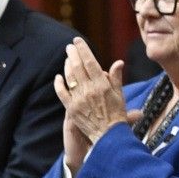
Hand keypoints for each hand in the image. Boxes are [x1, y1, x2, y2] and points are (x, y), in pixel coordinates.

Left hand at [55, 37, 126, 171]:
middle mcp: (89, 90)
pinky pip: (62, 93)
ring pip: (69, 77)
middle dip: (73, 54)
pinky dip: (59, 84)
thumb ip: (116, 78)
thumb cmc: (117, 116)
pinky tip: (58, 77)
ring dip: (67, 65)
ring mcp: (79, 99)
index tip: (78, 41)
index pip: (90, 62)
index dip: (83, 50)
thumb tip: (118, 62)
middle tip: (70, 46)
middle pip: (77, 66)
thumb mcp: (120, 96)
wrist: (108, 136)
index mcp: (102, 85)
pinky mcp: (71, 108)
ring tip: (67, 57)